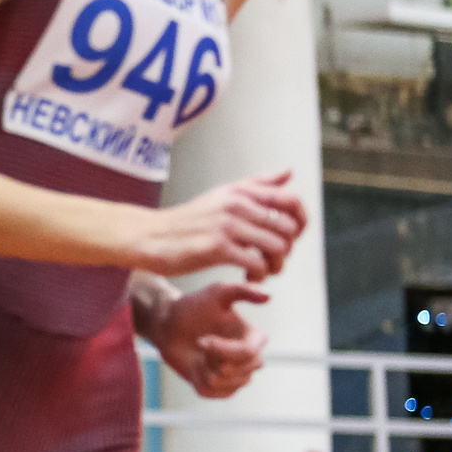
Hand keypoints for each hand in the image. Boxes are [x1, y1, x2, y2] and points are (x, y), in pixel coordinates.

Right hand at [131, 172, 306, 281]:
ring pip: (276, 247)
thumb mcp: (223, 195)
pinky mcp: (217, 248)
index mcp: (241, 192)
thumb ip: (258, 184)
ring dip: (277, 266)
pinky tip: (250, 278)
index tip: (293, 237)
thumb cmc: (188, 220)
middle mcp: (237, 205)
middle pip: (287, 228)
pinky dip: (260, 275)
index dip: (301, 221)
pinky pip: (256, 263)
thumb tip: (289, 172)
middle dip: (287, 249)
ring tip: (264, 272)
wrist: (150, 237)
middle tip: (273, 260)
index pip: (290, 200)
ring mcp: (227, 226)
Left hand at [151, 281, 269, 398]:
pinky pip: (211, 394)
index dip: (223, 350)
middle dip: (213, 359)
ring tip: (200, 354)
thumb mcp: (217, 293)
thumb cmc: (194, 307)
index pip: (248, 354)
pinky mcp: (221, 388)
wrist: (170, 324)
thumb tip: (268, 296)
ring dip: (205, 370)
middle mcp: (251, 359)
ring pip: (224, 383)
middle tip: (200, 343)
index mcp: (256, 338)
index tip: (202, 340)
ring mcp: (237, 376)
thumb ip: (242, 291)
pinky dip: (198, 382)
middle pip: (238, 371)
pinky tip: (195, 367)